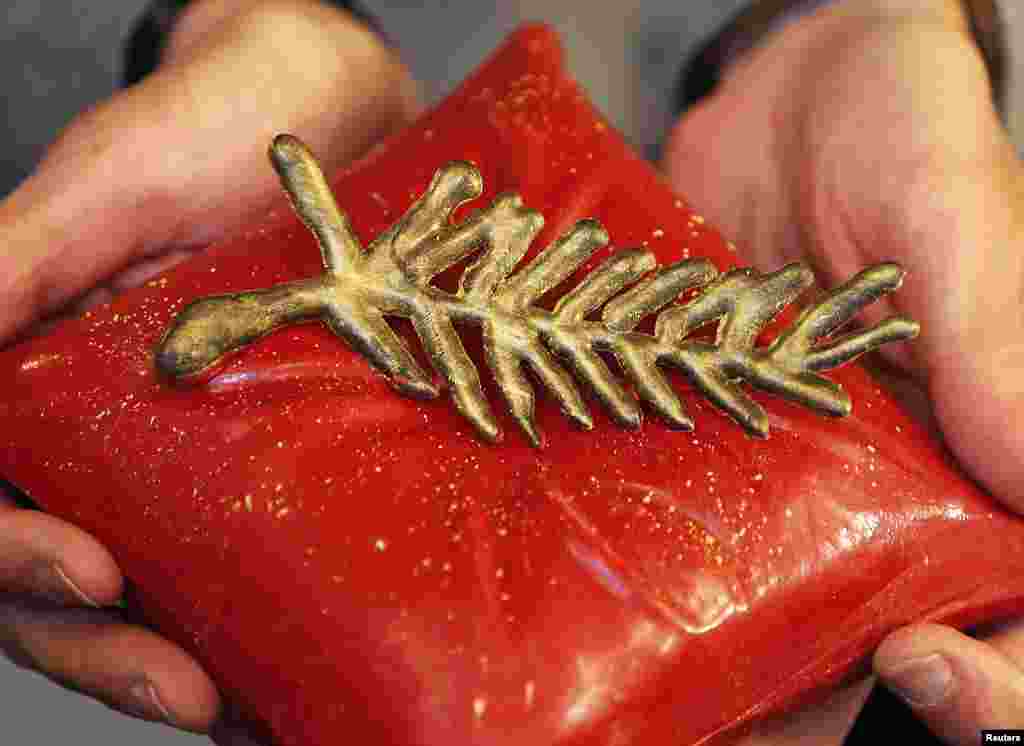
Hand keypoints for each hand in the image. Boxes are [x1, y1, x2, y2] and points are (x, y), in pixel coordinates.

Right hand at [0, 0, 415, 739]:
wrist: (330, 112)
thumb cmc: (206, 128)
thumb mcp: (105, 182)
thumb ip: (19, 259)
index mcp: (41, 387)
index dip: (18, 562)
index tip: (93, 576)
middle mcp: (112, 438)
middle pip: (74, 583)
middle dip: (114, 652)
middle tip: (190, 691)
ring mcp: (200, 455)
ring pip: (167, 589)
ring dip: (191, 661)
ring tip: (250, 711)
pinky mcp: (286, 456)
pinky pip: (267, 554)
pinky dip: (273, 623)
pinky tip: (308, 668)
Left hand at [663, 0, 1023, 742]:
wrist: (786, 88)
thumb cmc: (902, 126)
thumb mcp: (954, 211)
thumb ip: (994, 334)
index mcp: (984, 451)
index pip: (1016, 607)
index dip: (994, 679)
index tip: (918, 666)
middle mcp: (895, 488)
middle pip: (889, 635)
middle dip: (834, 700)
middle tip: (753, 720)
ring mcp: (797, 476)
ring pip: (780, 608)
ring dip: (732, 667)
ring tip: (659, 697)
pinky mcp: (713, 441)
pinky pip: (691, 534)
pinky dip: (659, 580)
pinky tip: (608, 608)